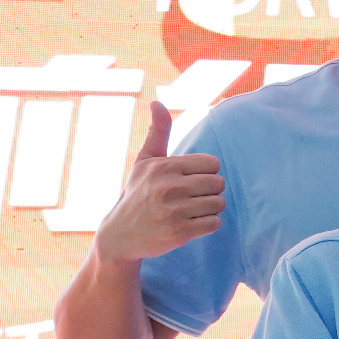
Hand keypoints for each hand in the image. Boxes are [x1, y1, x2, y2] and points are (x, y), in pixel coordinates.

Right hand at [91, 102, 224, 263]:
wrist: (119, 236)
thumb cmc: (137, 194)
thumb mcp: (144, 162)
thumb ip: (157, 132)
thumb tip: (157, 102)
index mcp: (164, 167)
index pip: (213, 164)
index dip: (206, 173)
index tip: (190, 181)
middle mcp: (169, 187)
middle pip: (218, 184)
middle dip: (209, 192)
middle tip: (190, 198)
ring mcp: (173, 211)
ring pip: (219, 204)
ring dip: (210, 209)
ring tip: (190, 211)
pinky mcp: (179, 233)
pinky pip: (214, 223)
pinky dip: (207, 225)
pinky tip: (190, 224)